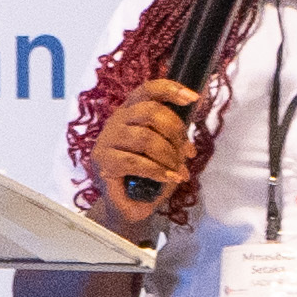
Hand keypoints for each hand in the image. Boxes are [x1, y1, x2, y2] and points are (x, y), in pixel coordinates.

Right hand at [85, 72, 210, 226]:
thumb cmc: (148, 176)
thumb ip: (175, 137)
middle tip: (188, 153)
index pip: (147, 91)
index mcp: (131, 112)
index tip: (193, 98)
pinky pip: (135, 161)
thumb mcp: (166, 151)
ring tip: (178, 171)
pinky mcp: (103, 162)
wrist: (128, 207)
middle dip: (176, 131)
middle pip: (150, 112)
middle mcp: (116, 121)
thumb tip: (191, 135)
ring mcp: (107, 140)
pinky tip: (168, 178)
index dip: (170, 89)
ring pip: (145, 137)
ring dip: (168, 155)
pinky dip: (157, 170)